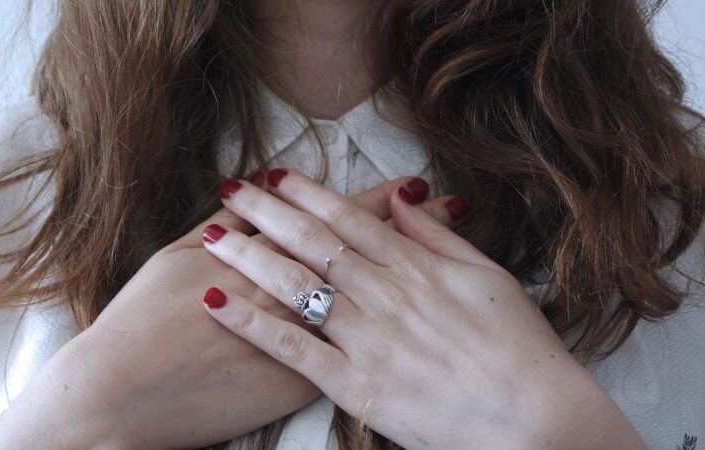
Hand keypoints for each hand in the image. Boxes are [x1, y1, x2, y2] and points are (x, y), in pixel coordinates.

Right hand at [0, 173, 460, 449]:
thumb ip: (225, 224)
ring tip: (440, 258)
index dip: (378, 200)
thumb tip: (258, 191)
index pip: (335, 221)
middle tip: (447, 203)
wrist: (121, 395)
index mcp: (265, 258)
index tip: (415, 183)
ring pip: (367, 301)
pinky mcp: (296, 386)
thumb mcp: (176, 256)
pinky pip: (347, 356)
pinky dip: (380, 334)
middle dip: (409, 226)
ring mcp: (298, 345)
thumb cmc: (140, 320)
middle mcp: (292, 297)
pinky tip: (409, 322)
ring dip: (408, 273)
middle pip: (364, 254)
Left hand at [199, 169, 645, 449]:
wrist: (536, 419)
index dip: (307, 193)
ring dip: (249, 256)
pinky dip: (251, 325)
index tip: (275, 175)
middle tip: (231, 190)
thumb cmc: (519, 348)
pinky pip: (293, 349)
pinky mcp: (355, 385)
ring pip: (296, 286)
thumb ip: (440, 237)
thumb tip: (406, 197)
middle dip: (267, 212)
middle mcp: (385, 295)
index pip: (349, 219)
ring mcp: (367, 339)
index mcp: (416, 267)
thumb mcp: (489, 277)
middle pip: (313, 242)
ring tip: (212, 234)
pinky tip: (216, 303)